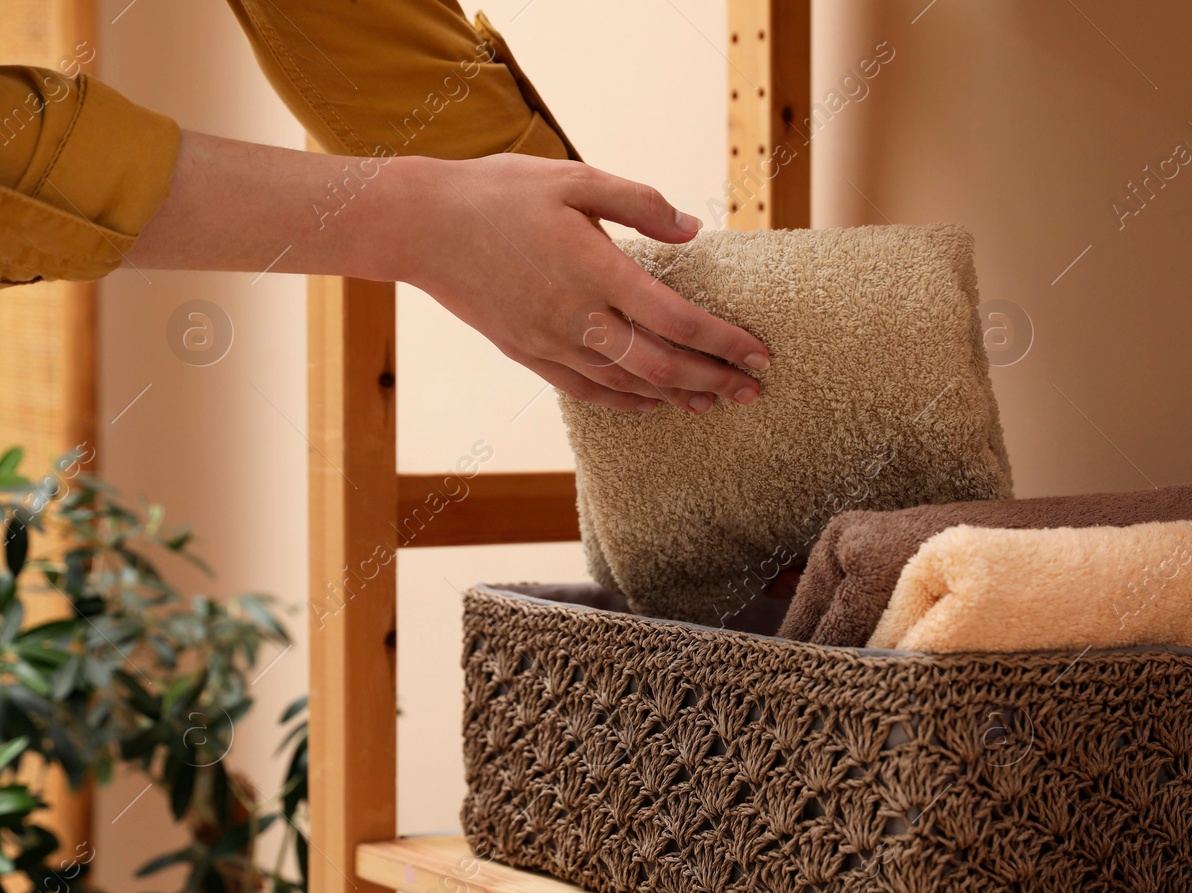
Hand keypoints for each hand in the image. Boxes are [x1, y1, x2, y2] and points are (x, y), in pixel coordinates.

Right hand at [400, 154, 767, 412]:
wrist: (420, 225)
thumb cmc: (500, 193)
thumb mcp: (574, 179)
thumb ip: (640, 203)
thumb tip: (693, 231)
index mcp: (597, 271)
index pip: (679, 321)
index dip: (725, 342)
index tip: (760, 353)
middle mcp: (578, 318)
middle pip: (662, 366)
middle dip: (715, 380)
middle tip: (754, 391)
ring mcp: (551, 343)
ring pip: (628, 386)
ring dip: (678, 397)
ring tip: (716, 401)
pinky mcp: (529, 354)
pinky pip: (588, 391)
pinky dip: (628, 402)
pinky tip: (654, 404)